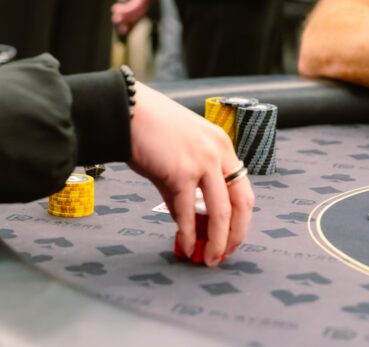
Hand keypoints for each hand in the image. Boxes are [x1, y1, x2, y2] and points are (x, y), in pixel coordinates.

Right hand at [111, 0, 152, 36]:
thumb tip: (121, 0)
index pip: (138, 13)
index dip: (130, 22)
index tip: (121, 29)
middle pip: (138, 15)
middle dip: (127, 21)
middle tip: (116, 24)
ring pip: (136, 11)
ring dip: (125, 16)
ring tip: (114, 16)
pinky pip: (134, 4)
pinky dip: (125, 9)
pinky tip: (115, 9)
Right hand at [127, 82, 254, 265]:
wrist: (127, 110)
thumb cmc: (147, 126)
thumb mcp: (178, 152)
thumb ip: (186, 183)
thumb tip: (186, 217)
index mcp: (221, 145)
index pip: (241, 188)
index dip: (239, 217)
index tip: (230, 235)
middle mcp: (218, 153)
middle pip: (241, 203)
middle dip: (235, 234)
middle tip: (226, 253)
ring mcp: (202, 163)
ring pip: (221, 213)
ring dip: (217, 241)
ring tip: (209, 259)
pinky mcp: (182, 173)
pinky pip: (189, 212)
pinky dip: (189, 234)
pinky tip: (185, 246)